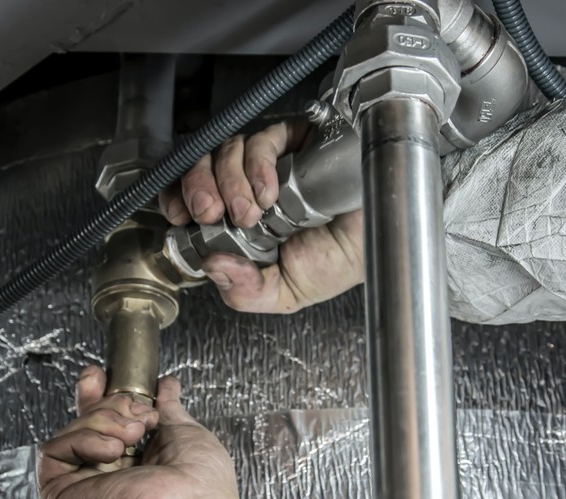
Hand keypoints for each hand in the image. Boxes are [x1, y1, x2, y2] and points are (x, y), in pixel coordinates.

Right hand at [37, 366, 260, 498]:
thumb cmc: (200, 484)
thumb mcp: (184, 433)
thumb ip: (168, 409)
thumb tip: (167, 385)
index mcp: (131, 471)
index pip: (101, 429)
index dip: (96, 398)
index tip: (100, 375)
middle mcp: (102, 483)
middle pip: (83, 425)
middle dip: (108, 405)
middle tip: (137, 416)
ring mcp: (78, 492)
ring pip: (71, 432)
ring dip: (105, 422)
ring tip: (133, 437)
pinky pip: (53, 451)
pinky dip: (84, 440)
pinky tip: (112, 451)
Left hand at [159, 121, 364, 313]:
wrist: (386, 239)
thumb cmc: (343, 260)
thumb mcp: (286, 292)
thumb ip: (247, 291)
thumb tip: (213, 268)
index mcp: (241, 220)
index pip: (195, 197)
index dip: (179, 198)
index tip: (180, 215)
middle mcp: (250, 187)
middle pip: (202, 166)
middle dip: (197, 187)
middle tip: (210, 212)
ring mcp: (271, 162)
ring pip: (227, 150)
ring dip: (229, 180)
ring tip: (251, 211)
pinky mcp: (295, 141)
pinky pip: (263, 139)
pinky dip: (258, 165)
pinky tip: (270, 190)